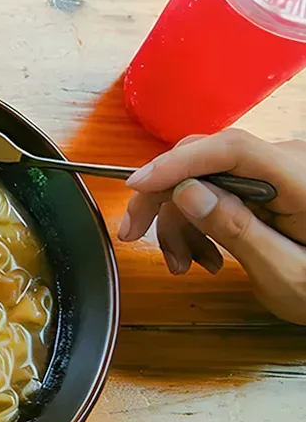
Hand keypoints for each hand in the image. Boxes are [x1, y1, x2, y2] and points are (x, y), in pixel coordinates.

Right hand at [117, 129, 305, 323]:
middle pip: (207, 160)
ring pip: (203, 178)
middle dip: (165, 198)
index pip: (231, 150)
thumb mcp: (285, 272)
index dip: (178, 163)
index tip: (137, 186)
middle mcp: (287, 162)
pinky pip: (216, 189)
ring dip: (180, 220)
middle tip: (132, 236)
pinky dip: (198, 221)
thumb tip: (186, 192)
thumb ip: (238, 229)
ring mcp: (276, 170)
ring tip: (185, 265)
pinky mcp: (266, 182)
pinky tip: (205, 255)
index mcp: (302, 179)